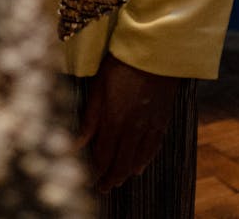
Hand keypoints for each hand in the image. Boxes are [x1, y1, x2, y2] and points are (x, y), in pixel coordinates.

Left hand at [76, 53, 180, 192]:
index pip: (103, 155)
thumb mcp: (99, 85)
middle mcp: (133, 128)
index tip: (90, 180)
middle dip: (110, 178)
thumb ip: (90, 117)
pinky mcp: (162, 119)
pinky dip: (145, 160)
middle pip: (121, 162)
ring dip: (126, 172)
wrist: (156, 51)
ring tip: (118, 180)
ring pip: (138, 158)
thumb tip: (76, 143)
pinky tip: (140, 166)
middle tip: (103, 188)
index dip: (96, 170)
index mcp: (115, 120)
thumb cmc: (122, 63)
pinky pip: (153, 147)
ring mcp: (150, 125)